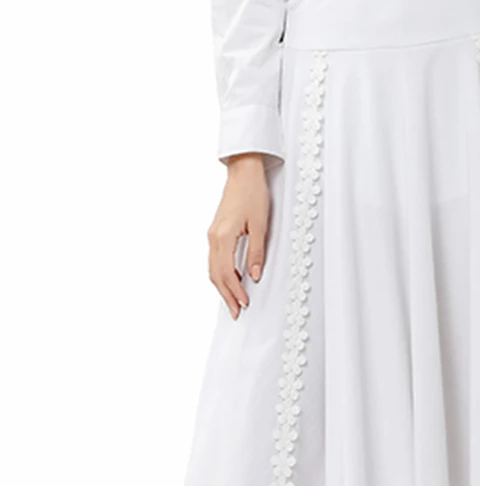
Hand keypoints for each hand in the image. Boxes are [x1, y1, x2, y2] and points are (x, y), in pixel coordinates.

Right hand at [207, 153, 270, 318]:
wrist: (243, 173)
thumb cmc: (253, 194)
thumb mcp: (260, 225)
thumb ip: (256, 252)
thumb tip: (254, 275)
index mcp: (223, 237)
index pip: (227, 273)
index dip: (236, 291)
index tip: (244, 304)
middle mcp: (213, 238)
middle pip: (216, 275)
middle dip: (226, 295)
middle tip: (236, 312)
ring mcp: (212, 235)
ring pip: (212, 269)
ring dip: (222, 287)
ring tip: (232, 302)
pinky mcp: (215, 232)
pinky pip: (214, 259)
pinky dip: (220, 274)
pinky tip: (230, 281)